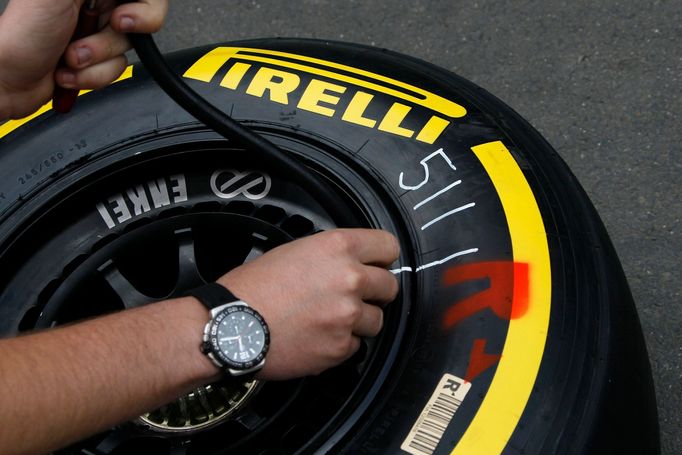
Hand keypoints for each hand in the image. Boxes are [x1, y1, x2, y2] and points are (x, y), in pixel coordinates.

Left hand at [0, 0, 167, 119]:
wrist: (7, 81)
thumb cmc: (21, 35)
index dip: (142, 7)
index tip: (124, 19)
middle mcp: (94, 3)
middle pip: (139, 19)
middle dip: (112, 38)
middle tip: (97, 38)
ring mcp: (95, 31)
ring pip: (127, 48)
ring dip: (98, 61)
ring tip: (70, 58)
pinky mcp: (96, 59)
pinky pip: (118, 69)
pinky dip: (94, 76)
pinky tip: (70, 71)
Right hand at [217, 229, 399, 379]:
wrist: (232, 327)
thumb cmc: (252, 289)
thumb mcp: (293, 251)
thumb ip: (329, 256)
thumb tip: (350, 263)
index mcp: (337, 248)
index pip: (388, 246)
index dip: (383, 257)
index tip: (378, 265)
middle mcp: (349, 279)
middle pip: (390, 286)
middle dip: (375, 292)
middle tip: (353, 297)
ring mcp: (348, 315)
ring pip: (377, 320)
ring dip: (359, 321)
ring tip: (329, 320)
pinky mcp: (340, 347)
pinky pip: (356, 346)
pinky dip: (341, 344)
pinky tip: (317, 337)